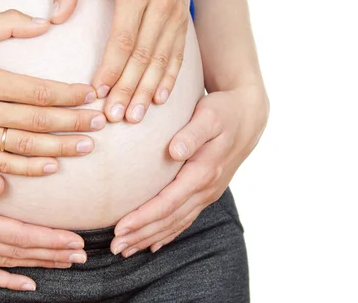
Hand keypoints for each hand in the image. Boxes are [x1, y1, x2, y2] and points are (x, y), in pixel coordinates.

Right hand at [0, 10, 106, 175]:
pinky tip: (52, 167)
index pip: (37, 91)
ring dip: (59, 149)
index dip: (68, 94)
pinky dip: (28, 168)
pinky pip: (2, 165)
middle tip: (101, 122)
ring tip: (87, 147)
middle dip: (73, 122)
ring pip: (24, 147)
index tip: (92, 94)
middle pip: (37, 122)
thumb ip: (9, 21)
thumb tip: (46, 21)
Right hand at [0, 168, 86, 291]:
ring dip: (40, 264)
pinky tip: (28, 285)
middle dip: (54, 253)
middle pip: (21, 252)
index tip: (74, 239)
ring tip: (66, 264)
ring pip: (9, 264)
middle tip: (82, 254)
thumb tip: (2, 184)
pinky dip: (9, 282)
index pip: (20, 234)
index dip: (49, 238)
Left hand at [52, 0, 191, 123]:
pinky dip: (168, 81)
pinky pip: (177, 57)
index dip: (111, 68)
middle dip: (129, 89)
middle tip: (116, 115)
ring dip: (148, 91)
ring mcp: (175, 16)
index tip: (98, 92)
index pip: (123, 38)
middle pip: (143, 56)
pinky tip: (159, 101)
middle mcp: (161, 5)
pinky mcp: (183, 24)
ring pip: (162, 61)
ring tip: (134, 117)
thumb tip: (54, 18)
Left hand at [110, 86, 268, 256]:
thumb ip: (192, 134)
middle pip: (169, 219)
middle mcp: (206, 189)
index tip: (120, 228)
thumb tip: (174, 152)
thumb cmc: (222, 112)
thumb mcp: (208, 116)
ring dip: (150, 238)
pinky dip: (168, 233)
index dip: (144, 218)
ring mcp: (207, 193)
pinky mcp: (206, 192)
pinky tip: (153, 244)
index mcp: (203, 172)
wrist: (247, 116)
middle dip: (141, 235)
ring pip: (176, 223)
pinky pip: (185, 219)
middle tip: (115, 247)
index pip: (168, 202)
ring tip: (126, 250)